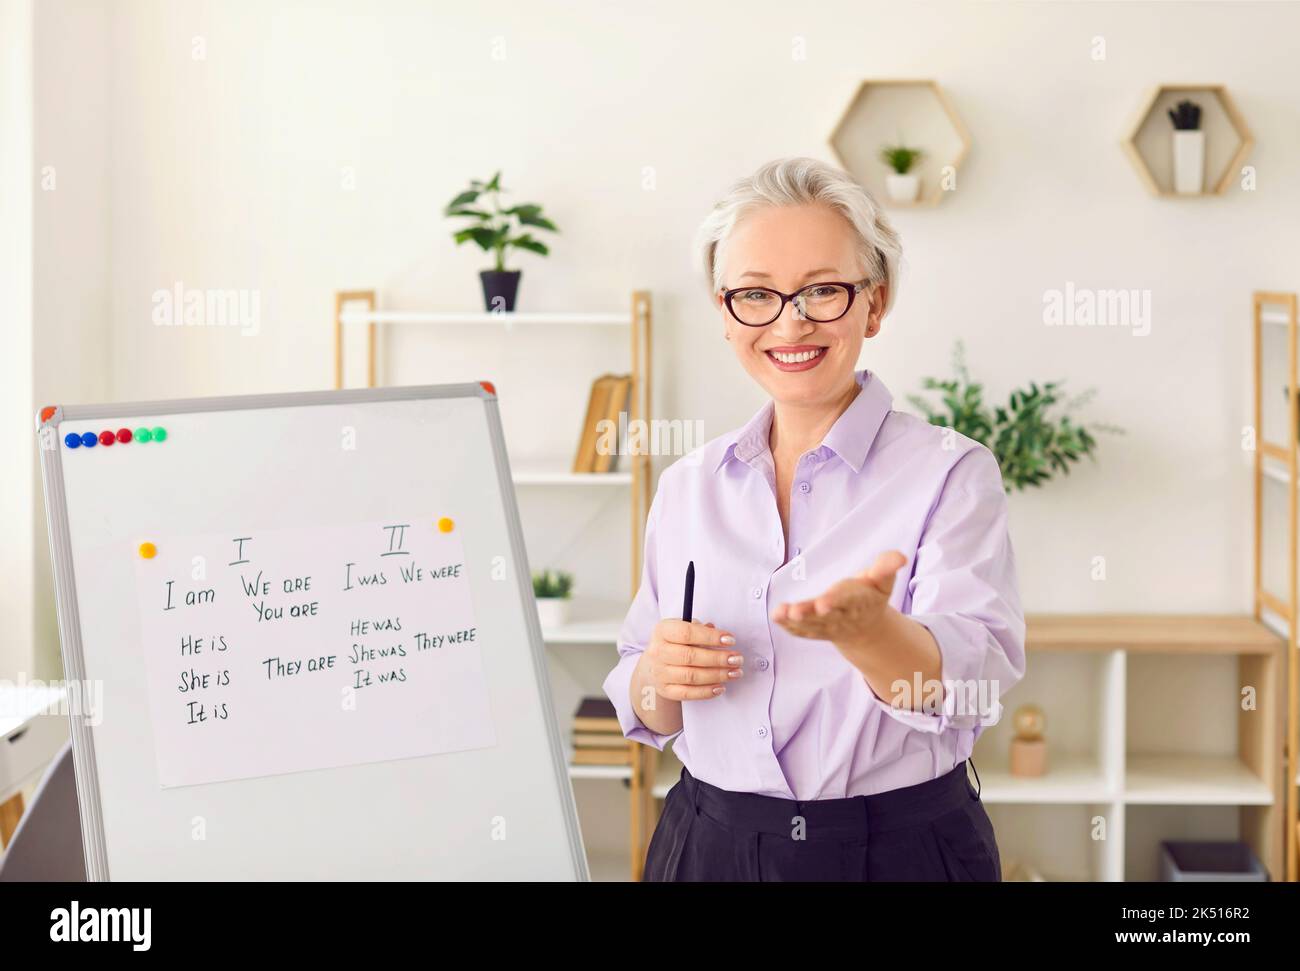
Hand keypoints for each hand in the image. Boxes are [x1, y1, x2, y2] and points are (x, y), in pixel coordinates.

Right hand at [642, 619, 742, 700]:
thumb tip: (719, 634)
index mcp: (662, 631)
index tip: (731, 640)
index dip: (711, 637)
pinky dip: (706, 692)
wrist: (657, 663)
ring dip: (717, 675)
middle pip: (690, 656)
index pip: (687, 633)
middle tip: (737, 659)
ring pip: (691, 676)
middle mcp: (658, 651)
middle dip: (718, 658)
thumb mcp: (684, 629)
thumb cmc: (677, 642)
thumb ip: (701, 629)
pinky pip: (687, 693)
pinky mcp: (664, 690)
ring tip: (734, 673)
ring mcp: (659, 672)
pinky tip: (721, 687)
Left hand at [770, 550, 907, 652]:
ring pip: (809, 625)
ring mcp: (827, 627)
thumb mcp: (883, 581)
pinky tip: (777, 616)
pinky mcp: (814, 631)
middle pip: (824, 616)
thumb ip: (887, 567)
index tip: (823, 602)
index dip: (834, 601)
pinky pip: (801, 631)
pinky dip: (788, 626)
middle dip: (810, 613)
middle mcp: (841, 616)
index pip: (846, 601)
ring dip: (794, 620)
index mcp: (859, 602)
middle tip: (795, 611)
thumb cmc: (871, 596)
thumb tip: (900, 557)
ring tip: (780, 612)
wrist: (867, 628)